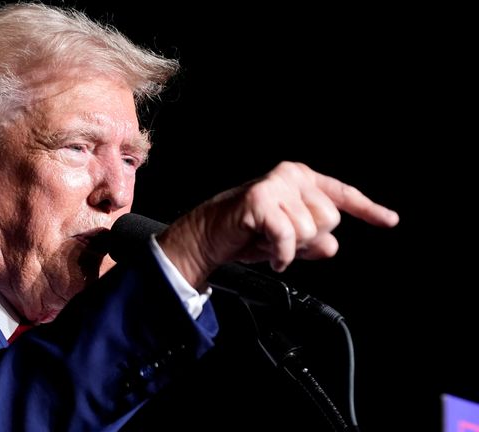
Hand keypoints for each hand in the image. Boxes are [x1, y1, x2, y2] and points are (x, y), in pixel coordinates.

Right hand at [157, 162, 398, 289]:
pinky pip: (288, 236)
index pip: (343, 195)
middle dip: (309, 240)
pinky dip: (281, 254)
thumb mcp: (290, 240)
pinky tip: (270, 254)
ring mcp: (275, 185)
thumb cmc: (247, 234)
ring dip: (290, 247)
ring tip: (269, 243)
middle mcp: (291, 176)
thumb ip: (315, 241)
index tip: (390, 220)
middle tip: (282, 242)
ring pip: (310, 230)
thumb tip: (331, 245)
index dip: (369, 210)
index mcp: (301, 179)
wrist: (209, 237)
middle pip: (329, 219)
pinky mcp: (261, 200)